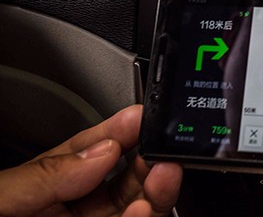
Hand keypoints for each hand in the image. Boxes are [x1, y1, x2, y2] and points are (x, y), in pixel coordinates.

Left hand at [0, 105, 181, 216]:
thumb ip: (42, 177)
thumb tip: (97, 154)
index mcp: (37, 191)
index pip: (86, 152)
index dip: (115, 131)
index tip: (139, 118)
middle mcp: (65, 214)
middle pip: (119, 182)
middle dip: (145, 160)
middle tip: (160, 147)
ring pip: (131, 211)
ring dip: (152, 191)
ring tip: (162, 174)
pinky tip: (142, 209)